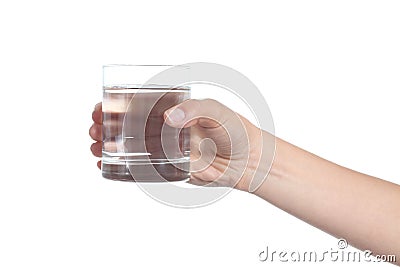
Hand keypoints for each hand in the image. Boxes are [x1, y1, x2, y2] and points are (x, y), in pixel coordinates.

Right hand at [89, 99, 266, 190]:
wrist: (249, 161)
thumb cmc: (236, 131)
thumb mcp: (218, 112)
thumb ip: (195, 110)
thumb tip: (169, 117)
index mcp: (174, 110)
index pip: (139, 105)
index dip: (117, 106)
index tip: (100, 108)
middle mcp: (166, 129)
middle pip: (129, 126)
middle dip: (106, 126)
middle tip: (94, 129)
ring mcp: (166, 150)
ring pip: (131, 147)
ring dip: (109, 146)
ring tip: (94, 147)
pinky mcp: (170, 169)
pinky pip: (142, 168)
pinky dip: (123, 167)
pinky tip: (106, 166)